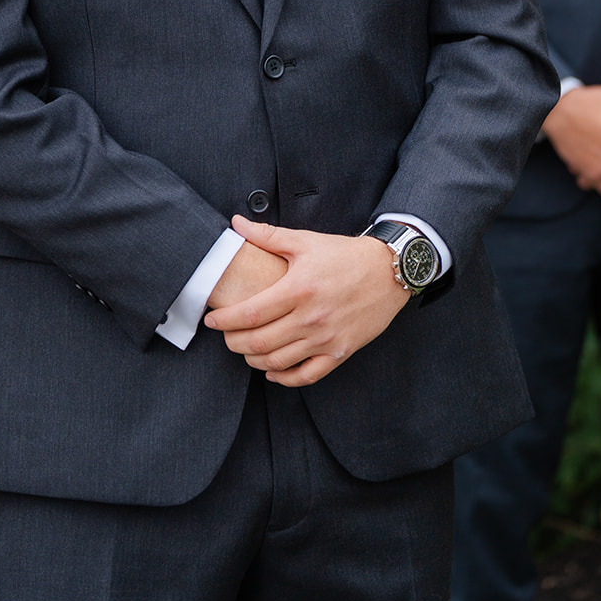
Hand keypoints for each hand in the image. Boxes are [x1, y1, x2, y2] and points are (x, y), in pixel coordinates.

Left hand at [203, 216, 408, 386]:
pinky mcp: (341, 351)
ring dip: (254, 360)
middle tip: (224, 336)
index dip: (226, 320)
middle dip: (234, 342)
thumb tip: (236, 223)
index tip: (212, 320)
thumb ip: (268, 236)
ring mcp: (326, 338)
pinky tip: (271, 370)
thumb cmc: (344, 254)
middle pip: (260, 341)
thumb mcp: (305, 240)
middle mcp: (311, 317)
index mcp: (299, 288)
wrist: (388, 271)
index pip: (252, 312)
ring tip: (244, 350)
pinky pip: (307, 375)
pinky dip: (284, 377)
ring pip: (279, 361)